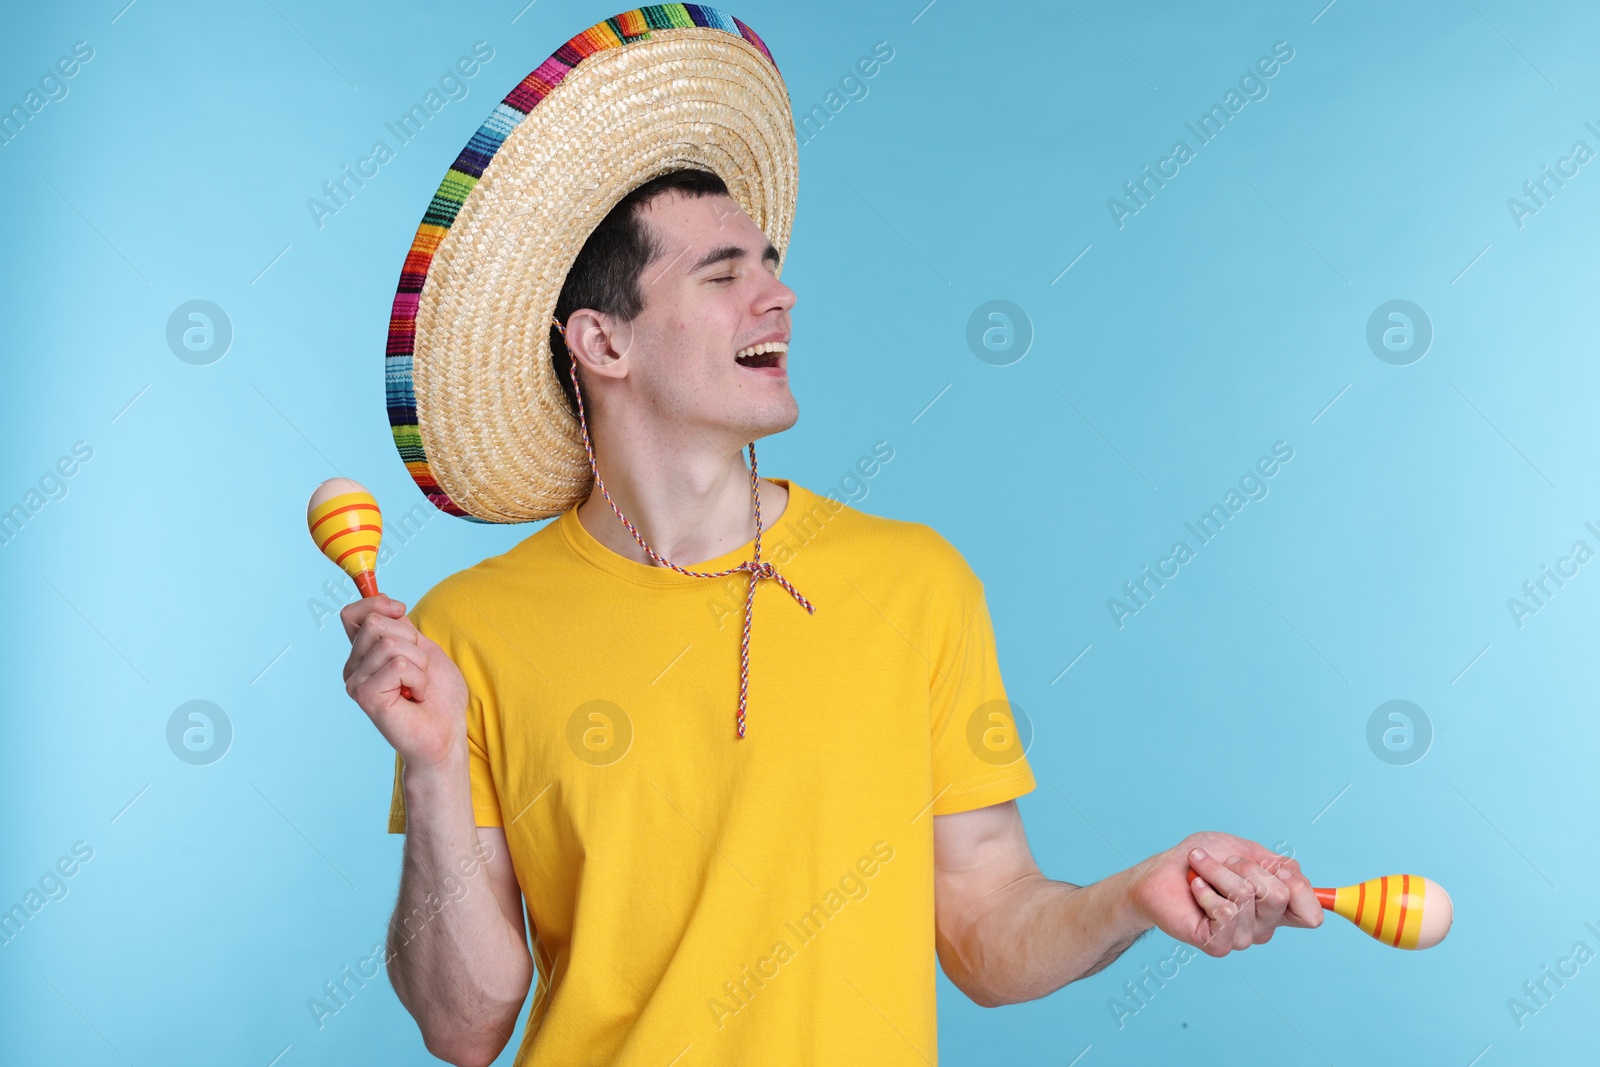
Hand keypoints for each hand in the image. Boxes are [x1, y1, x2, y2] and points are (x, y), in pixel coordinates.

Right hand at [341, 595, 468, 770]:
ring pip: (390, 643)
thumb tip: (384, 600)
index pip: (353, 614)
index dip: (377, 604)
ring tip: (418, 687)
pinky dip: (419, 678)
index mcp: (364, 655)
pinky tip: (415, 697)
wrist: (447, 732)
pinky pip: (399, 665)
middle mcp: (353, 668)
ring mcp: (356, 683)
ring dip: (419, 664)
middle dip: (411, 641)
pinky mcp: (365, 696)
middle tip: (418, 670)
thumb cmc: (438, 695)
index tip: (401, 611)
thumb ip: (400, 626)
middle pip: (375, 623)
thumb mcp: (422, 648)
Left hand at [1128, 832, 1322, 957]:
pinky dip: (1206, 889)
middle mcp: (1263, 927)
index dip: (1299, 888)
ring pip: (1245, 895)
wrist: (1160, 873)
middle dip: (1245, 866)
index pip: (1311, 913)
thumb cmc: (1200, 860)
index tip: (1278, 870)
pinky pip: (1225, 911)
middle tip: (1223, 864)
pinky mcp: (1219, 944)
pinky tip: (1195, 889)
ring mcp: (1242, 938)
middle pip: (1280, 894)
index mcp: (1276, 907)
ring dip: (1217, 872)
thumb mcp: (1244, 850)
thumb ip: (1277, 866)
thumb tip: (1300, 878)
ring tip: (1201, 873)